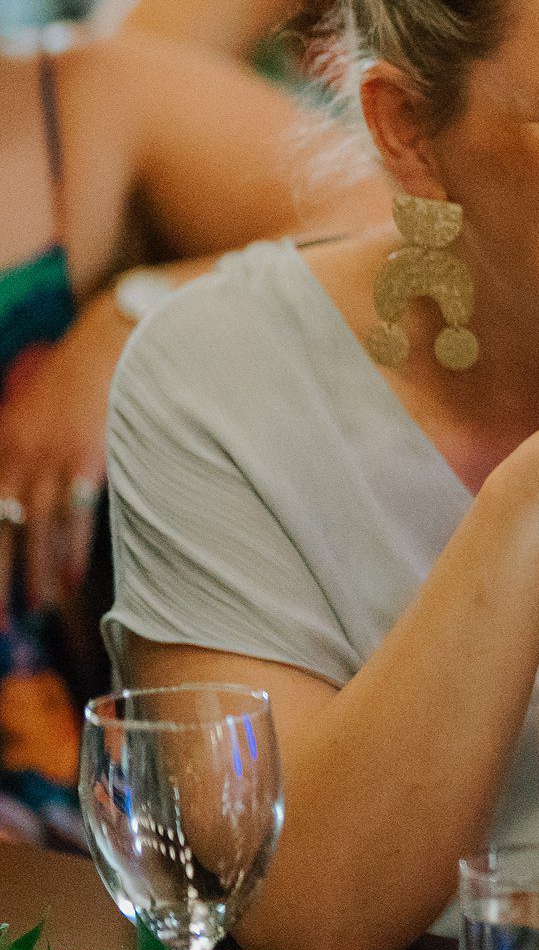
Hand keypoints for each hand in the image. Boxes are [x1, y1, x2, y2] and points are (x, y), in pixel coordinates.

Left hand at [0, 334, 104, 615]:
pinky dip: (67, 550)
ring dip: (32, 575)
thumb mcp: (35, 417)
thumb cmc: (82, 382)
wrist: (116, 339)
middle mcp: (18, 455)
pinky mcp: (88, 457)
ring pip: (33, 530)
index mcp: (1, 446)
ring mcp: (53, 457)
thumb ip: (23, 459)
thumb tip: (20, 507)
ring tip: (33, 610)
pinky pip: (73, 515)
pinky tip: (64, 579)